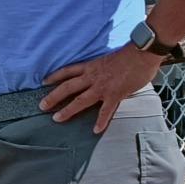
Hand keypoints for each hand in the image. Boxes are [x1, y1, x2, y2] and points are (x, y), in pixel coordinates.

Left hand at [42, 43, 163, 131]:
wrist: (142, 53)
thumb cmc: (130, 54)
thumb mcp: (109, 59)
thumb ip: (103, 68)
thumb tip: (105, 73)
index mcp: (91, 66)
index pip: (68, 71)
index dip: (54, 76)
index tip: (43, 82)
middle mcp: (92, 76)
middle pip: (67, 87)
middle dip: (53, 97)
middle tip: (41, 106)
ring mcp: (102, 86)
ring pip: (80, 100)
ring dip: (67, 110)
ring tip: (57, 119)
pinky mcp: (115, 94)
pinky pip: (106, 111)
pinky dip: (101, 121)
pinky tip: (95, 130)